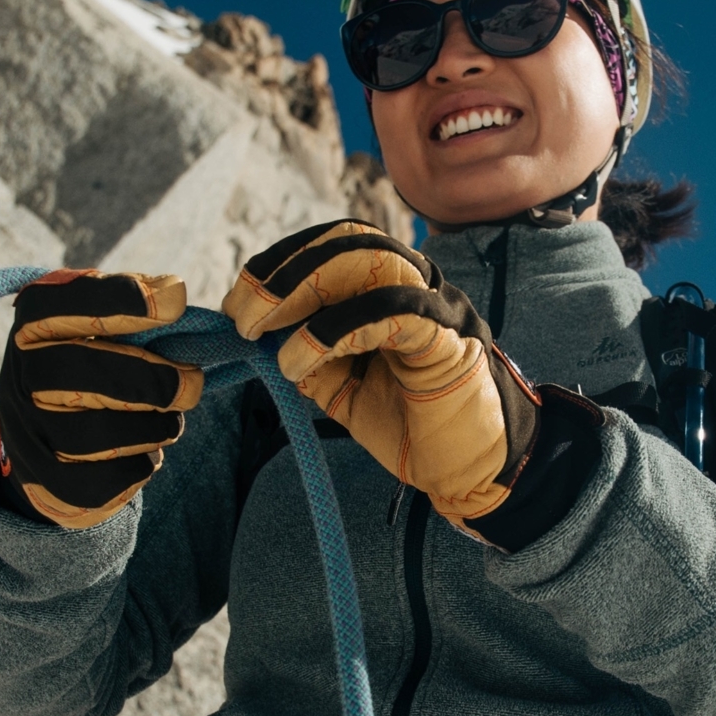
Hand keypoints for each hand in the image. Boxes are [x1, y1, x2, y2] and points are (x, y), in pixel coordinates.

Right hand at [0, 269, 202, 528]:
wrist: (44, 433)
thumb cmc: (89, 362)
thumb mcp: (97, 322)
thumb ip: (132, 304)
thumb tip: (173, 293)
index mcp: (35, 322)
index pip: (71, 301)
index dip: (125, 300)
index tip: (176, 301)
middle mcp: (22, 373)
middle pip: (89, 373)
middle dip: (156, 380)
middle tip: (192, 383)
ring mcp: (29, 431)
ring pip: (106, 434)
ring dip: (156, 427)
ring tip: (168, 420)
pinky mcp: (48, 481)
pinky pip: (112, 478)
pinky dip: (142, 464)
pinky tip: (142, 450)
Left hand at [222, 221, 602, 541]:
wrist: (477, 474)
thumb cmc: (419, 432)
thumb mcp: (348, 393)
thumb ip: (312, 362)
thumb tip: (260, 340)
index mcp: (395, 292)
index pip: (336, 246)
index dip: (281, 262)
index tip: (238, 302)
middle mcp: (420, 287)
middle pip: (348, 241)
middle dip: (284, 271)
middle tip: (242, 315)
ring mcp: (438, 307)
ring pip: (370, 259)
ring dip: (303, 290)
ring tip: (263, 334)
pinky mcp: (448, 338)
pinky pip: (391, 309)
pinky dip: (335, 329)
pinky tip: (300, 360)